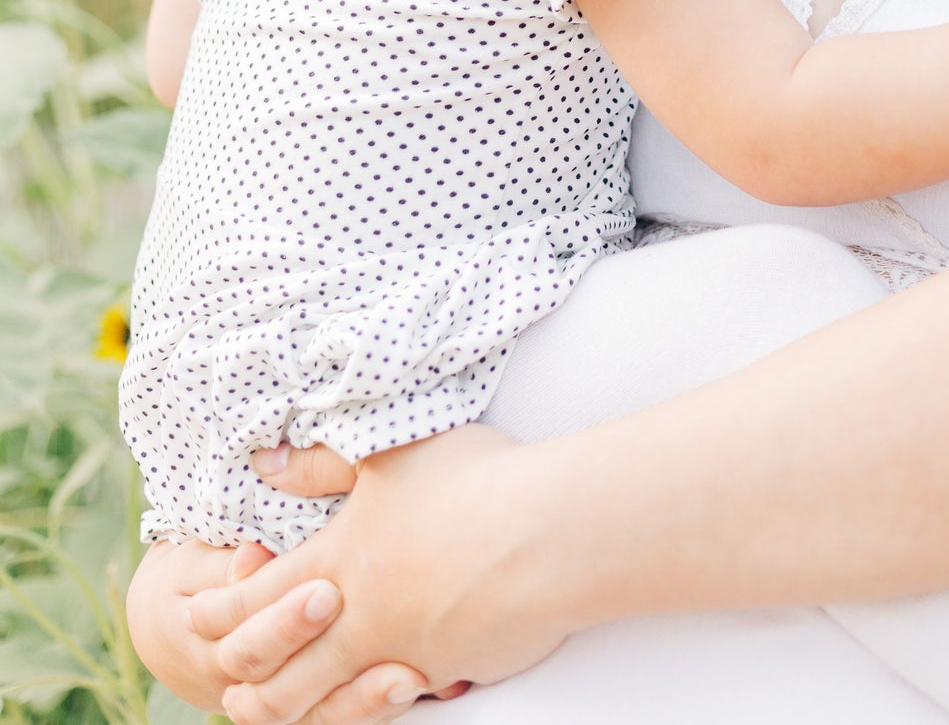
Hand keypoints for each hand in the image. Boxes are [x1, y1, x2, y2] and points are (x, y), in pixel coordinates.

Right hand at [125, 538, 397, 716]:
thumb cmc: (200, 575)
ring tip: (411, 678)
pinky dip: (382, 704)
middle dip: (335, 663)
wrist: (182, 619)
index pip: (252, 649)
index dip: (287, 625)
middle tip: (388, 634)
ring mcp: (283, 700)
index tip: (328, 590)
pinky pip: (344, 714)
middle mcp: (246, 687)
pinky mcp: (315, 699)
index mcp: (215, 647)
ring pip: (321, 718)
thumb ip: (228, 560)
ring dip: (366, 702)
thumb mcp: (199, 557)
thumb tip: (255, 558)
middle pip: (287, 692)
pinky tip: (429, 684)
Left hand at [190, 426, 570, 724]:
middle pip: (275, 665)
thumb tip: (263, 462)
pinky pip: (385, 705)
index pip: (256, 597)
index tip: (196, 614)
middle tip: (223, 681)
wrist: (549, 534)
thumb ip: (324, 463)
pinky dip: (358, 710)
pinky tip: (355, 705)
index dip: (219, 609)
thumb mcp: (391, 452)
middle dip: (241, 674)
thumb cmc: (475, 481)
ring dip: (284, 708)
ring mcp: (399, 653)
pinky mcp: (442, 674)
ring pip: (320, 701)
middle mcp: (357, 617)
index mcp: (338, 560)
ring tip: (262, 709)